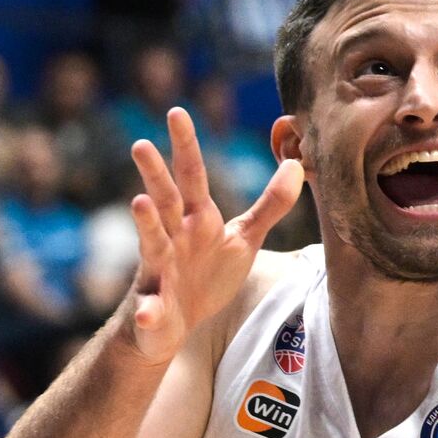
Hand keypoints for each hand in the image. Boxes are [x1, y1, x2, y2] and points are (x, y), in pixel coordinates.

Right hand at [127, 108, 303, 362]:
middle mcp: (173, 238)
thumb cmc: (207, 274)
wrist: (174, 325)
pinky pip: (150, 311)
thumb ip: (269, 205)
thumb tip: (297, 164)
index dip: (186, 146)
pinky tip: (148, 311)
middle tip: (141, 143)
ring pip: (151, 245)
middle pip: (165, 201)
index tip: (177, 112)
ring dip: (146, 225)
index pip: (192, 177)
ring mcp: (159, 272)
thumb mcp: (243, 238)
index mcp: (197, 220)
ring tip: (139, 203)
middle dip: (154, 174)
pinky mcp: (154, 310)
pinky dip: (149, 311)